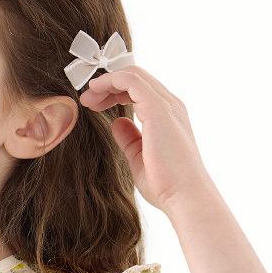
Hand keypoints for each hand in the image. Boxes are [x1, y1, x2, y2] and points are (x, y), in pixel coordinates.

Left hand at [79, 65, 210, 212]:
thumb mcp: (139, 157)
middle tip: (87, 101)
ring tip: (88, 98)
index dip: (114, 92)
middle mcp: (170, 105)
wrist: (184, 197)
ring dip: (106, 82)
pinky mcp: (158, 109)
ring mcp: (166, 105)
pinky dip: (110, 81)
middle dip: (107, 85)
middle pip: (135, 78)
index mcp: (168, 116)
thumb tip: (118, 123)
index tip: (94, 106)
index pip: (140, 89)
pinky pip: (131, 80)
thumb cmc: (166, 184)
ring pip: (132, 75)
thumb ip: (129, 138)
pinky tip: (95, 91)